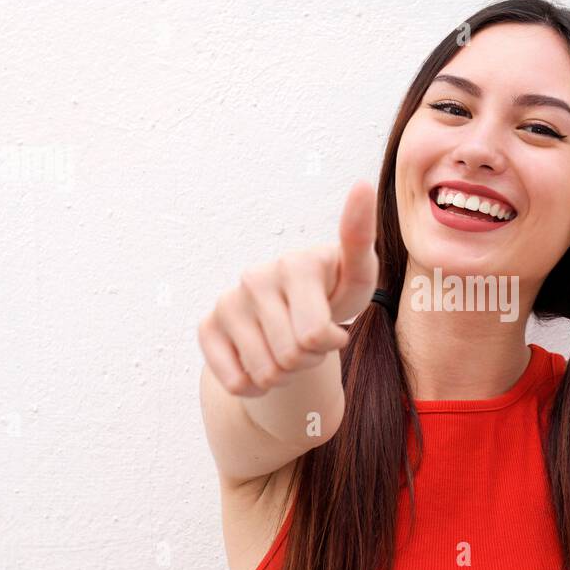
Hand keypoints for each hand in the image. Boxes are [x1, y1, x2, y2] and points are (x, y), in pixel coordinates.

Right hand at [198, 180, 379, 397]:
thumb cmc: (333, 290)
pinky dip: (257, 386)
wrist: (296, 310)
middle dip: (310, 359)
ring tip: (291, 347)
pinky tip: (265, 362)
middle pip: (291, 358)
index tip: (335, 327)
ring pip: (265, 373)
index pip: (315, 336)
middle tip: (312, 340)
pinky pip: (237, 382)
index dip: (329, 344)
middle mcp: (254, 278)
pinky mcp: (208, 326)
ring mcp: (228, 302)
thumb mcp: (357, 273)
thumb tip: (361, 184)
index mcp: (294, 265)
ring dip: (286, 374)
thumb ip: (360, 238)